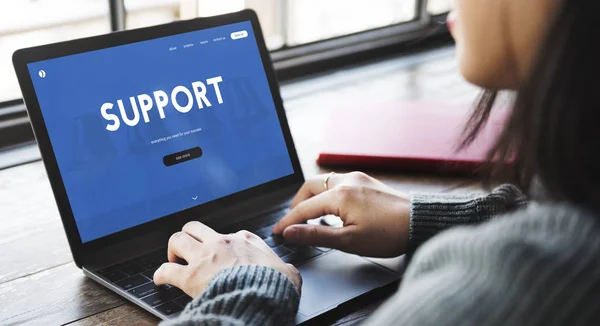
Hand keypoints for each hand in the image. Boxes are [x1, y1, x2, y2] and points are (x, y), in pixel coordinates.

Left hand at [154, 221, 301, 297]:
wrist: (262, 296)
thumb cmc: (275, 285)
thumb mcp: (288, 272)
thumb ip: (285, 268)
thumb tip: (289, 273)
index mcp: (245, 240)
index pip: (228, 234)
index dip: (222, 244)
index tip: (221, 254)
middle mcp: (222, 242)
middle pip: (195, 227)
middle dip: (189, 236)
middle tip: (188, 249)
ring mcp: (204, 257)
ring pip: (177, 239)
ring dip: (173, 249)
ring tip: (173, 259)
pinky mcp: (191, 276)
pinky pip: (166, 270)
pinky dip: (160, 274)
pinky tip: (160, 279)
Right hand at [273, 172, 409, 257]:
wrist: (420, 222)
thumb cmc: (389, 234)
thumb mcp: (349, 241)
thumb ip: (316, 235)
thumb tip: (290, 232)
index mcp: (340, 195)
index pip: (304, 208)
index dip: (288, 221)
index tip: (277, 232)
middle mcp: (346, 181)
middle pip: (310, 187)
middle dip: (297, 203)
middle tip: (293, 222)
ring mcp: (357, 178)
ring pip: (324, 182)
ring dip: (312, 197)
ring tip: (310, 216)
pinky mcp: (366, 181)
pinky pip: (338, 182)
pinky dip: (327, 193)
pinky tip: (331, 209)